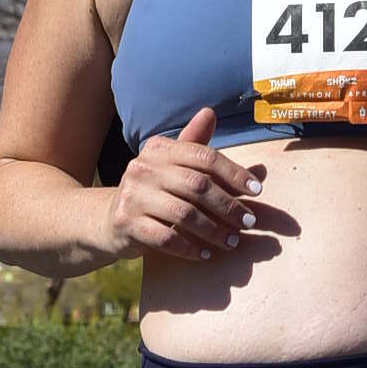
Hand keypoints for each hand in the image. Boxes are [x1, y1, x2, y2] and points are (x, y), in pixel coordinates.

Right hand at [110, 109, 266, 260]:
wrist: (109, 219)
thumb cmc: (153, 191)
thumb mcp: (171, 165)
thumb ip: (193, 145)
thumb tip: (211, 113)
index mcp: (159, 149)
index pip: (204, 157)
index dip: (234, 173)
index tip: (257, 190)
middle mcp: (143, 168)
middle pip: (197, 186)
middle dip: (228, 206)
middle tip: (249, 221)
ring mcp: (132, 195)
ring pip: (184, 215)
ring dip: (213, 231)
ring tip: (232, 241)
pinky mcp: (126, 222)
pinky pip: (166, 238)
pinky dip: (189, 248)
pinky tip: (204, 254)